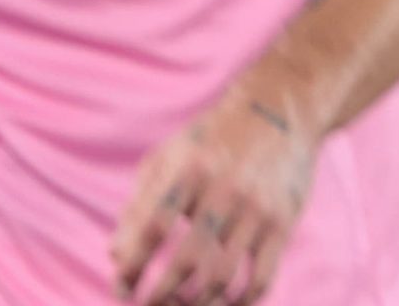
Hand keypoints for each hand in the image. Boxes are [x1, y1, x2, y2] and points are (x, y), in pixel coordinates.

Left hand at [109, 93, 317, 305]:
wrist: (276, 112)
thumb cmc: (206, 142)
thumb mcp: (165, 158)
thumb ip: (138, 205)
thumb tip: (115, 258)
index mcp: (186, 169)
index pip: (152, 226)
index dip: (134, 264)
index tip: (120, 290)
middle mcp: (223, 189)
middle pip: (188, 259)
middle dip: (162, 293)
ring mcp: (256, 209)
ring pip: (224, 276)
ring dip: (198, 303)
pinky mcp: (283, 224)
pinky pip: (262, 278)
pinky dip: (240, 302)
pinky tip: (222, 305)